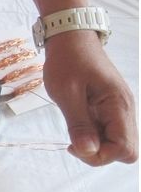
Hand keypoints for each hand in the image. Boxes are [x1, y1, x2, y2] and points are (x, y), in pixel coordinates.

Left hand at [43, 30, 136, 165]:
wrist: (70, 35)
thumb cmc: (67, 59)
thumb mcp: (66, 91)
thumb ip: (79, 123)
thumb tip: (89, 151)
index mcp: (118, 106)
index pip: (126, 149)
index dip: (101, 155)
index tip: (75, 145)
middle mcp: (125, 109)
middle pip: (125, 149)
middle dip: (99, 152)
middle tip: (73, 139)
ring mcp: (119, 108)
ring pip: (116, 141)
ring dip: (96, 142)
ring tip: (74, 126)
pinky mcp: (109, 106)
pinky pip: (108, 129)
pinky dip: (93, 132)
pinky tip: (77, 120)